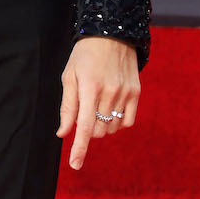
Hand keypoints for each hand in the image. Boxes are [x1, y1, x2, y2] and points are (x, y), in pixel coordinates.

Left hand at [57, 37, 139, 170]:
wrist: (112, 33)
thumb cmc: (85, 56)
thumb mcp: (70, 77)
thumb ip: (67, 107)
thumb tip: (63, 133)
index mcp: (89, 88)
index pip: (84, 127)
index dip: (79, 149)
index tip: (75, 165)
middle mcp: (109, 93)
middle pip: (98, 131)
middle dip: (88, 130)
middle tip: (84, 112)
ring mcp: (125, 93)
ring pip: (112, 128)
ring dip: (102, 126)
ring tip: (98, 105)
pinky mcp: (136, 93)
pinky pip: (127, 122)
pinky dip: (117, 123)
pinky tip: (111, 110)